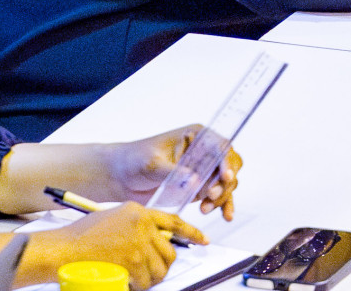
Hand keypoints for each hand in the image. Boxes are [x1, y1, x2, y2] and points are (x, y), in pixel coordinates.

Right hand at [23, 203, 205, 290]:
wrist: (66, 249)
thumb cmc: (84, 236)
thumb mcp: (115, 218)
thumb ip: (139, 225)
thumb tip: (158, 240)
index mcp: (139, 211)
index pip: (173, 221)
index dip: (191, 232)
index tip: (202, 239)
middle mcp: (143, 225)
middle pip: (169, 251)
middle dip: (163, 265)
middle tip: (150, 270)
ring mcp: (138, 244)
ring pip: (160, 269)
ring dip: (150, 278)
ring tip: (135, 276)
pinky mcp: (133, 262)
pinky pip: (147, 281)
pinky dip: (139, 286)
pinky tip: (126, 281)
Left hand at [104, 126, 241, 219]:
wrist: (121, 177)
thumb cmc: (133, 161)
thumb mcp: (152, 164)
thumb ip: (173, 172)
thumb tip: (194, 180)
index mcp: (195, 136)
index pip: (220, 145)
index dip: (227, 161)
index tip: (226, 177)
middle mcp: (203, 151)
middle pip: (229, 164)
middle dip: (224, 182)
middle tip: (210, 196)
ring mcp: (203, 170)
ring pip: (226, 182)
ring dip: (222, 196)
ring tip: (205, 209)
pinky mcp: (199, 187)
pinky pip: (218, 195)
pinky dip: (223, 204)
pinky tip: (225, 215)